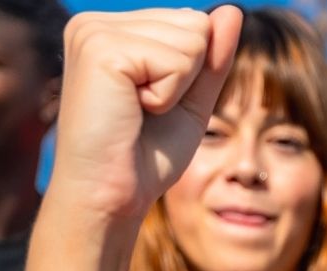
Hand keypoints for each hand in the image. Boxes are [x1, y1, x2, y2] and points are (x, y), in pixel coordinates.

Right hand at [50, 6, 243, 223]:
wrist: (111, 197)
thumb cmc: (145, 156)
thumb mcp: (190, 100)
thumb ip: (211, 57)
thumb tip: (232, 10)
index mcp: (111, 30)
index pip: (191, 23)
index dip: (189, 75)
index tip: (150, 106)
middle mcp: (95, 23)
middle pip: (195, 24)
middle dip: (186, 78)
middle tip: (144, 112)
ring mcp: (94, 32)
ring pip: (192, 38)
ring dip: (177, 88)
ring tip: (137, 112)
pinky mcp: (101, 49)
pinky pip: (177, 59)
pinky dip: (167, 96)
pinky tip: (132, 111)